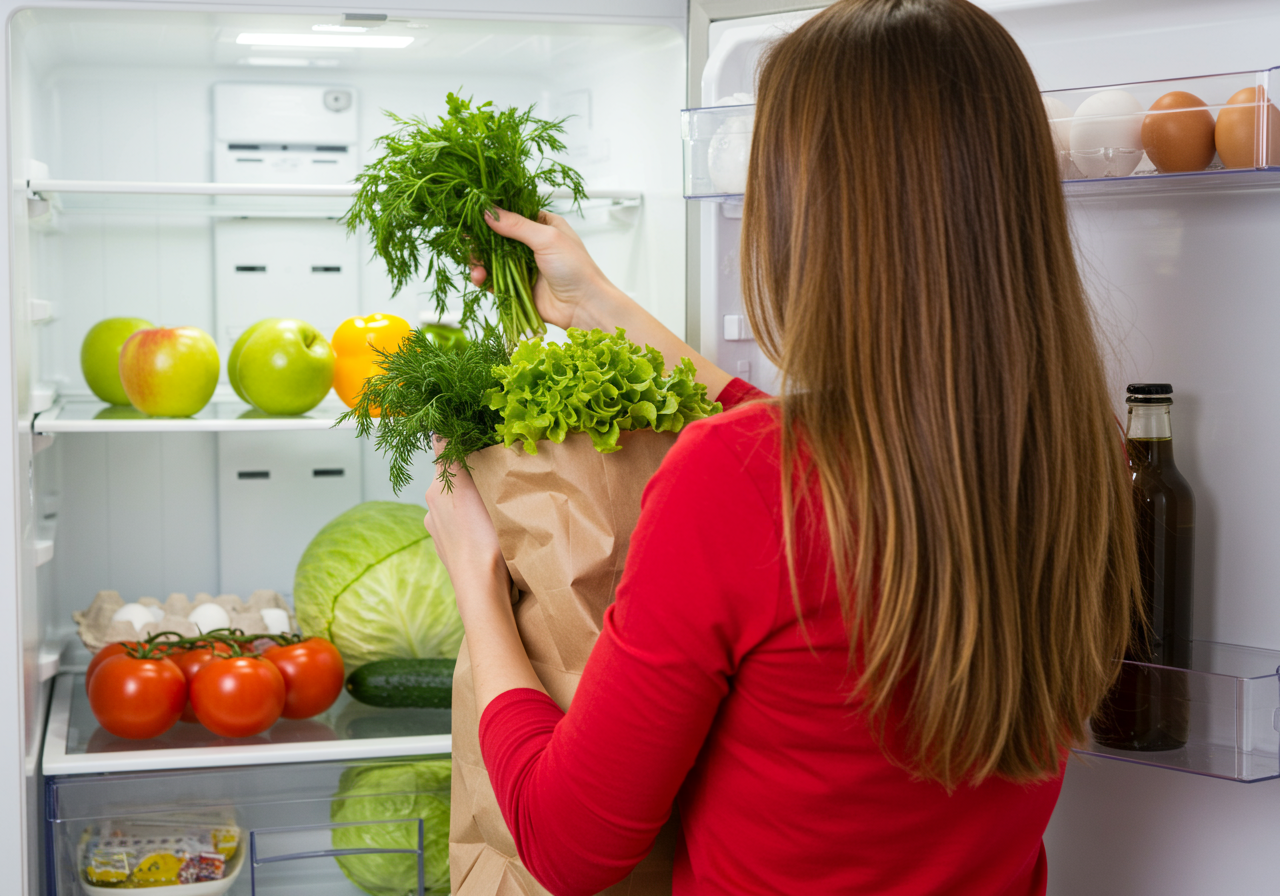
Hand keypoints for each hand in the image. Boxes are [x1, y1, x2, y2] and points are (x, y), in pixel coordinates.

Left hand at [423, 441, 510, 622]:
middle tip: (499, 471)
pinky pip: (466, 525)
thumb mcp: (467, 490)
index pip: (445, 455)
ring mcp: (443, 533)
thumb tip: (438, 428)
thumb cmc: (479, 540)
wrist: (483, 589)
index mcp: (436, 491)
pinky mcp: (455, 551)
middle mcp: (434, 511)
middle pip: (455, 480)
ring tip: (499, 501)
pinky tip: (492, 526)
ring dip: (476, 499)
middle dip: (473, 473)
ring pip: (461, 504)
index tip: (480, 440)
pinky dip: (476, 521)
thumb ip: (452, 459)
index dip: (462, 446)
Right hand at [470, 208, 627, 331]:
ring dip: (479, 261)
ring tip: (476, 268)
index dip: (491, 214)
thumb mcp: (547, 239)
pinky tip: (480, 278)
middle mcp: (531, 244)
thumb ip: (517, 226)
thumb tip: (489, 212)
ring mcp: (522, 266)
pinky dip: (483, 279)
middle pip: (496, 237)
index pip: (511, 213)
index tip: (472, 215)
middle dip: (480, 241)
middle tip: (469, 244)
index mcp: (542, 225)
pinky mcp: (517, 287)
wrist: (584, 306)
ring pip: (491, 259)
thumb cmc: (577, 269)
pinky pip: (494, 280)